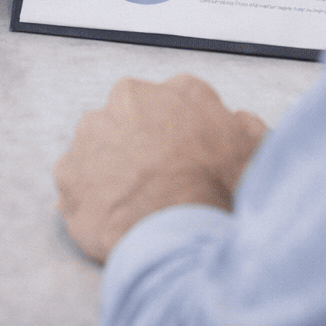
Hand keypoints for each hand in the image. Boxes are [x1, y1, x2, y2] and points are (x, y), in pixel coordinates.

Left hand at [55, 75, 266, 263]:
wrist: (184, 236)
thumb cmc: (222, 193)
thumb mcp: (255, 148)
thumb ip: (243, 126)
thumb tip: (237, 121)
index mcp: (178, 89)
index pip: (175, 103)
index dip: (179, 133)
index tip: (181, 157)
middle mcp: (129, 99)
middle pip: (132, 117)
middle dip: (140, 144)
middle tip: (157, 181)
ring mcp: (93, 133)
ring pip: (99, 145)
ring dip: (110, 166)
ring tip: (133, 203)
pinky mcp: (69, 171)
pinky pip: (74, 181)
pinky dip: (87, 196)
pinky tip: (110, 217)